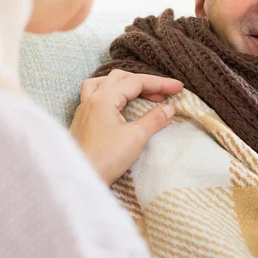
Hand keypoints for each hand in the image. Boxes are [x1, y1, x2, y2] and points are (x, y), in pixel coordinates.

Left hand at [71, 69, 183, 184]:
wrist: (79, 179)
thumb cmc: (106, 159)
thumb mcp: (136, 137)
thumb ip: (154, 120)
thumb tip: (169, 109)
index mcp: (104, 99)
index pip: (136, 82)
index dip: (160, 83)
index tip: (178, 87)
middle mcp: (91, 99)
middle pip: (119, 78)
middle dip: (143, 82)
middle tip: (162, 94)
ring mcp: (84, 109)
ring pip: (103, 83)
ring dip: (124, 84)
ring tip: (138, 93)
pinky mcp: (82, 121)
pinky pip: (95, 95)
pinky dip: (111, 93)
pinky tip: (118, 104)